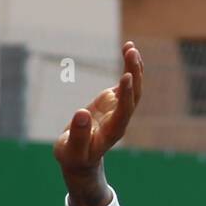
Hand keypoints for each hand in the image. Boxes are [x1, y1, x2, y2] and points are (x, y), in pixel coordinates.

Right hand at [53, 41, 143, 205]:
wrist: (80, 159)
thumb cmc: (74, 156)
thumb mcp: (71, 150)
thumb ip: (78, 135)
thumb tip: (81, 114)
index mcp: (112, 132)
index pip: (123, 112)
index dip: (127, 95)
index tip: (126, 76)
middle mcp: (120, 120)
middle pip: (133, 97)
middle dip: (134, 75)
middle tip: (131, 52)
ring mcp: (118, 110)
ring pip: (132, 88)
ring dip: (134, 68)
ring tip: (131, 46)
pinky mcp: (113, 102)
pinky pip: (126, 83)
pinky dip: (129, 67)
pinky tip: (128, 50)